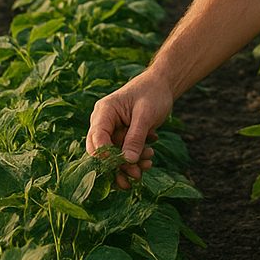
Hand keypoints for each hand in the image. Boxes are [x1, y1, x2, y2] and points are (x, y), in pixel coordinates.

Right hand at [86, 69, 173, 189]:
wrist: (162, 85)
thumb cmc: (153, 93)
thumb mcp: (146, 115)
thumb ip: (136, 137)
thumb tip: (128, 161)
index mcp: (104, 112)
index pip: (97, 139)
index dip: (105, 156)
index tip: (121, 165)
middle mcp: (103, 122)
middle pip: (102, 151)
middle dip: (119, 165)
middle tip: (137, 174)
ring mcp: (112, 129)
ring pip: (114, 155)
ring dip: (130, 163)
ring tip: (149, 163)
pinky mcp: (121, 135)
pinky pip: (124, 152)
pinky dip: (136, 158)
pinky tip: (149, 157)